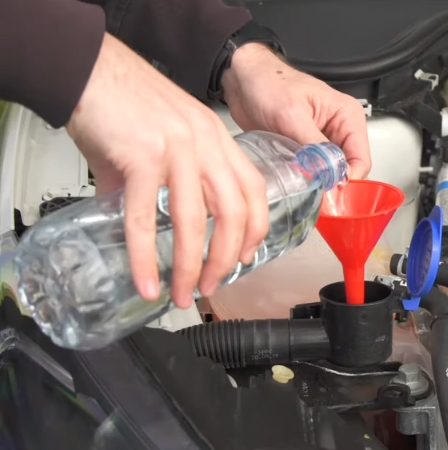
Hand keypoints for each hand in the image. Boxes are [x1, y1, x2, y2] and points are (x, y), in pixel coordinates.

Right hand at [66, 33, 269, 307]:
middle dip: (226, 259)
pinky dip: (146, 257)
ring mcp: (176, 150)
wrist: (86, 69)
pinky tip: (146, 282)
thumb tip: (142, 225)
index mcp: (216, 138)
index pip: (253, 190)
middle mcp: (204, 143)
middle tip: (210, 287)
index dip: (255, 229)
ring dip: (189, 266)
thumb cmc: (122, 100)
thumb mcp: (162, 138)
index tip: (245, 257)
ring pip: (194, 222)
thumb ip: (162, 181)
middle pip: (233, 213)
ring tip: (181, 294)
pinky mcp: (142, 156)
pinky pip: (146, 218)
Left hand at [221, 43, 370, 178]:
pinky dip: (304, 178)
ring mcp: (322, 141)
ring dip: (316, 181)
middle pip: (347, 170)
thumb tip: (327, 175)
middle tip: (312, 191)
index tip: (328, 191)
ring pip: (329, 173)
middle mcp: (339, 130)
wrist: (243, 79)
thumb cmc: (269, 82)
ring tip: (299, 181)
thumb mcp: (292, 115)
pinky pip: (313, 171)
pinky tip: (292, 176)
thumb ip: (313, 148)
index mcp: (347, 116)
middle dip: (331, 183)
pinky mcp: (306, 149)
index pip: (361, 159)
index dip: (347, 179)